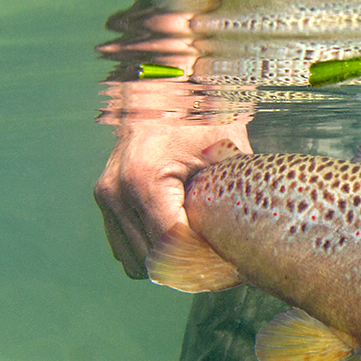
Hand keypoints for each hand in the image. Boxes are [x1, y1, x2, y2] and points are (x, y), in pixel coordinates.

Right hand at [94, 120, 251, 277]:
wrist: (166, 91)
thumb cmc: (201, 117)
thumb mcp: (226, 150)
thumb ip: (235, 192)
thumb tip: (255, 238)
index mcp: (143, 178)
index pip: (171, 245)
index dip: (203, 264)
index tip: (232, 269)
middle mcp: (116, 190)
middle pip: (154, 259)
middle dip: (191, 269)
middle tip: (225, 268)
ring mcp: (106, 197)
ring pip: (137, 263)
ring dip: (171, 266)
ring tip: (205, 255)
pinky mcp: (105, 202)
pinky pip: (126, 250)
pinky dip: (154, 255)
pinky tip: (183, 243)